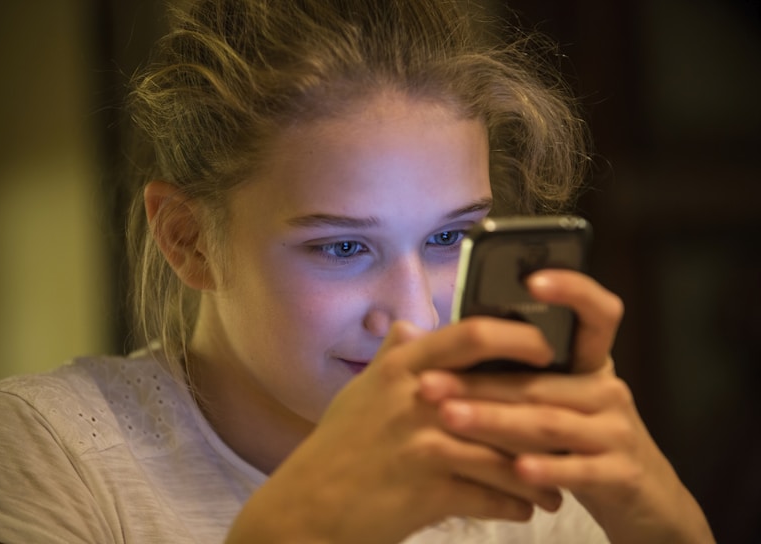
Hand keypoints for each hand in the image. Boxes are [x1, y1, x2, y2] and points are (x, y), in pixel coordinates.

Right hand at [227, 316, 566, 543]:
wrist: (309, 506)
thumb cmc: (337, 448)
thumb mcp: (360, 392)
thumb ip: (392, 358)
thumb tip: (410, 328)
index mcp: (403, 367)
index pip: (472, 334)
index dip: (518, 336)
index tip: (546, 348)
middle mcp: (417, 399)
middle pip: (504, 396)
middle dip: (544, 416)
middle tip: (571, 426)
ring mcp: (425, 445)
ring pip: (506, 453)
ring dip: (539, 473)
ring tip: (555, 484)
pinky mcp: (430, 490)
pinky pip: (492, 496)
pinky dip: (516, 504)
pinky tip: (528, 508)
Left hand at [418, 270, 714, 542]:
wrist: (644, 498)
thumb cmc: (579, 441)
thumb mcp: (555, 401)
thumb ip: (510, 373)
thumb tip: (430, 336)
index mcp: (589, 364)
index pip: (595, 314)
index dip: (572, 291)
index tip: (531, 279)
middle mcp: (607, 390)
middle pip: (539, 380)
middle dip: (478, 382)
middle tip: (428, 382)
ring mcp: (617, 432)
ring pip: (549, 422)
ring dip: (495, 421)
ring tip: (450, 418)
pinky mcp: (621, 474)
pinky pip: (578, 470)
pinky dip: (546, 469)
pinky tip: (514, 471)